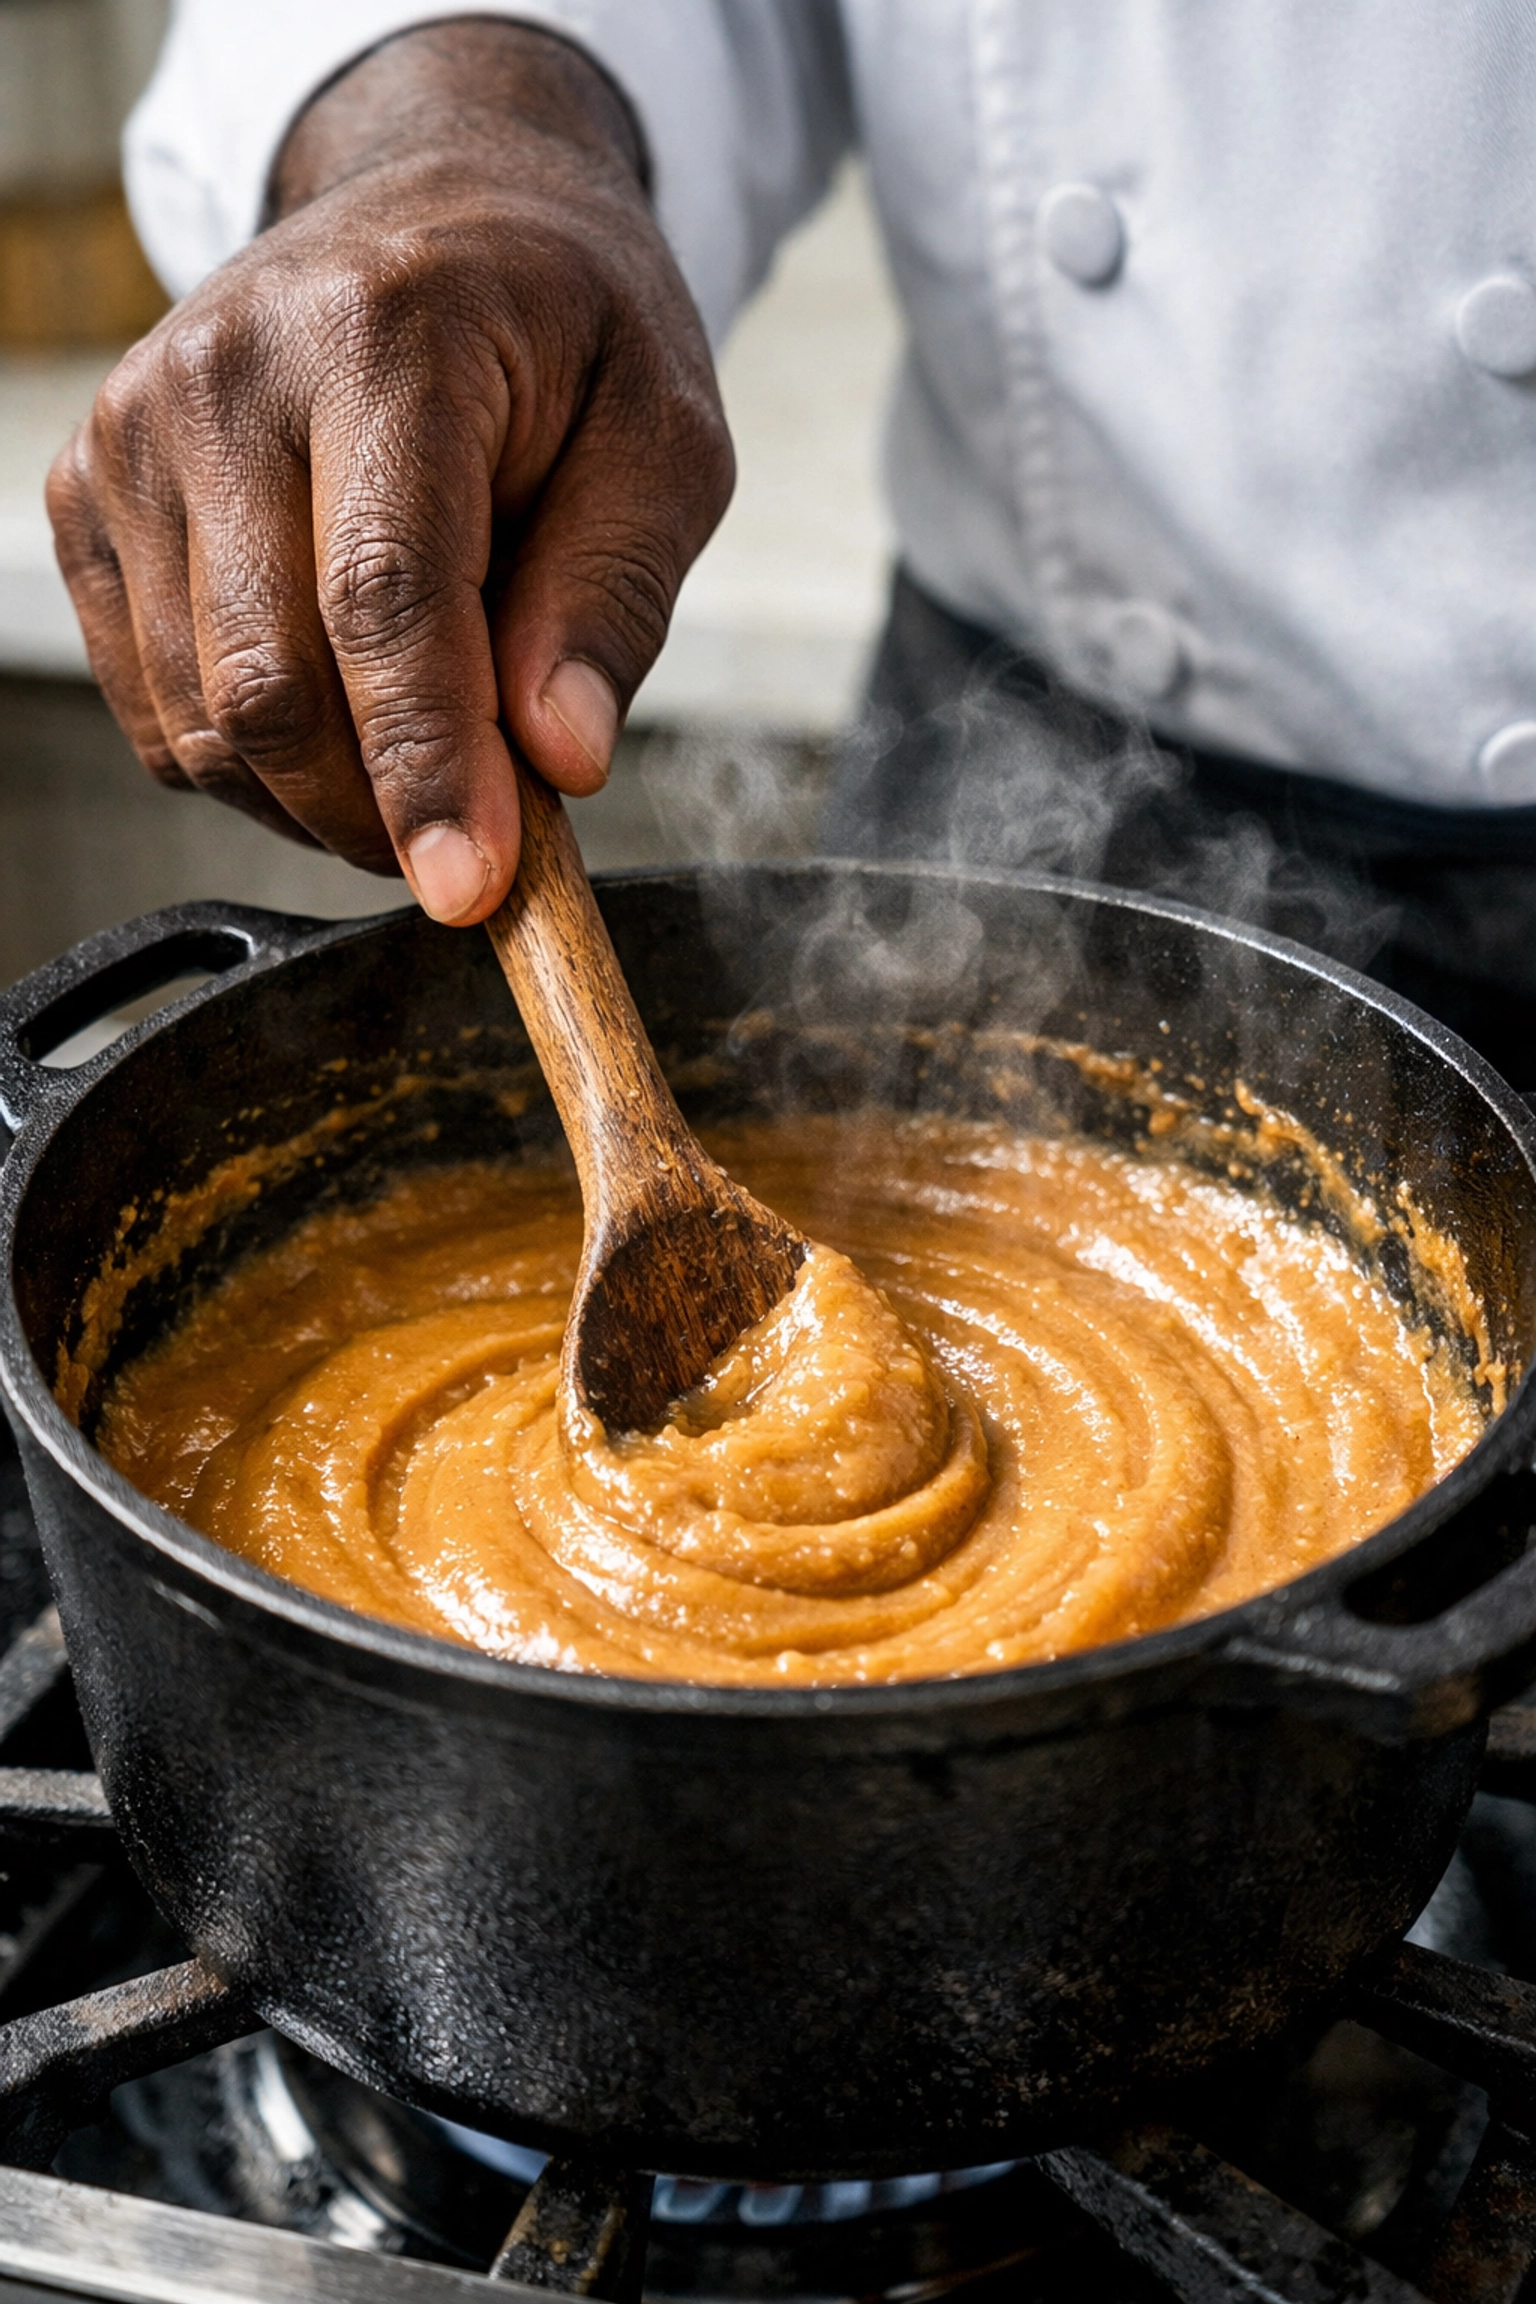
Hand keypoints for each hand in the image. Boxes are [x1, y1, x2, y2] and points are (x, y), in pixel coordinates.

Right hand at [46, 22, 732, 921]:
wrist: (434, 208)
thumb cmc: (563, 327)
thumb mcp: (663, 439)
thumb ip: (616, 597)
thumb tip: (558, 759)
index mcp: (383, 337)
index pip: (383, 595)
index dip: (426, 766)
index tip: (472, 890)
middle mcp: (225, 377)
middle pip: (269, 682)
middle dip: (378, 812)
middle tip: (480, 841)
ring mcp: (134, 437)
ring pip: (202, 721)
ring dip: (321, 801)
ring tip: (425, 758)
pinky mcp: (88, 497)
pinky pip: (154, 712)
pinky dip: (250, 764)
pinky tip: (337, 715)